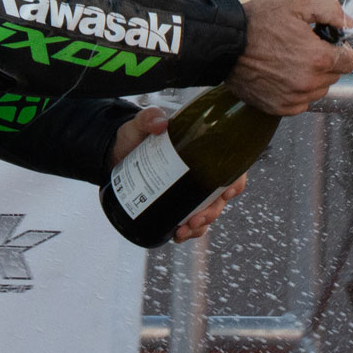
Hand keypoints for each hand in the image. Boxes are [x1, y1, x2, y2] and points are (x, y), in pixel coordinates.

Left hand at [109, 108, 244, 241]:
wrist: (117, 152)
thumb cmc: (136, 135)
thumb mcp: (141, 124)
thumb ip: (149, 118)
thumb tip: (160, 124)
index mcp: (203, 151)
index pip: (231, 166)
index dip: (236, 180)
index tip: (227, 192)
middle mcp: (202, 172)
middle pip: (220, 197)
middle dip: (212, 212)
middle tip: (196, 219)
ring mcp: (190, 190)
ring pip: (207, 212)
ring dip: (200, 226)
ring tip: (183, 230)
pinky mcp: (177, 203)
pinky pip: (191, 222)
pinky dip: (188, 232)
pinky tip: (177, 234)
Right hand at [224, 0, 352, 115]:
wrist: (224, 44)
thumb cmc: (257, 23)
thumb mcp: (295, 5)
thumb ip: (329, 11)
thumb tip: (349, 22)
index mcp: (318, 58)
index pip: (350, 61)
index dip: (341, 48)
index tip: (328, 42)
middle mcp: (309, 83)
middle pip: (334, 75)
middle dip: (325, 61)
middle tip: (303, 47)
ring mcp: (294, 98)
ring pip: (319, 90)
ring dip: (312, 77)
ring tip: (290, 60)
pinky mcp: (279, 108)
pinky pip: (301, 102)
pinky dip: (296, 91)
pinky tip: (281, 74)